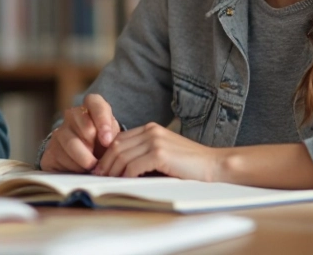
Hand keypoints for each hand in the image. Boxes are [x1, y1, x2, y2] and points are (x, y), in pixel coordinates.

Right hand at [40, 94, 120, 172]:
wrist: (84, 163)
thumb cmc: (102, 147)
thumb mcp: (112, 139)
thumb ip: (113, 137)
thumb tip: (109, 142)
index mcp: (90, 108)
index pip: (94, 102)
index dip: (101, 119)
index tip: (107, 140)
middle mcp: (72, 116)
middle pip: (81, 122)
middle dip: (92, 141)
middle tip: (99, 157)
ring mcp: (59, 132)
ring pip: (71, 142)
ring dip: (84, 158)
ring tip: (93, 167)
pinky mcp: (50, 150)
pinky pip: (61, 157)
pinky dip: (74, 167)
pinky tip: (81, 170)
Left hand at [93, 122, 223, 180]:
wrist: (215, 166)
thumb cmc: (190, 166)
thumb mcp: (163, 155)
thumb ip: (144, 156)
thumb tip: (121, 170)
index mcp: (151, 129)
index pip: (120, 139)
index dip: (107, 154)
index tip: (101, 168)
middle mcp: (151, 131)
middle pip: (117, 145)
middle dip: (105, 162)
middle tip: (98, 176)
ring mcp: (155, 141)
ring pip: (122, 155)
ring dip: (112, 171)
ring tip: (108, 182)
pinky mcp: (159, 154)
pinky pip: (133, 165)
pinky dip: (125, 175)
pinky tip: (124, 183)